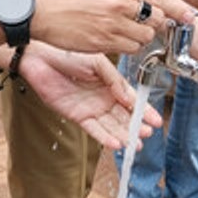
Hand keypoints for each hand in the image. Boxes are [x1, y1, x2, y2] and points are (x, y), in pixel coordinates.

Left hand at [20, 43, 161, 149]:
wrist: (41, 58)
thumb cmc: (68, 53)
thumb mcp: (97, 62)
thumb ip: (114, 79)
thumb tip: (129, 96)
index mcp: (110, 82)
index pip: (132, 99)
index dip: (144, 110)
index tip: (155, 121)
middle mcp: (103, 97)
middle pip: (124, 116)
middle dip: (136, 126)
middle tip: (146, 134)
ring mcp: (91, 107)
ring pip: (111, 126)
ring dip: (124, 135)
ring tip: (135, 144)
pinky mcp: (77, 116)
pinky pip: (94, 129)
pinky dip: (105, 137)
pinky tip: (116, 143)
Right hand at [29, 0, 165, 54]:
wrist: (38, 7)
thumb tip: (146, 1)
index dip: (173, 10)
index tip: (183, 16)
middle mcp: (120, 2)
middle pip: (157, 19)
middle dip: (153, 25)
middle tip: (143, 26)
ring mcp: (112, 23)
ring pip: (145, 37)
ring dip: (139, 38)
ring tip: (123, 33)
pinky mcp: (103, 42)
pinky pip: (129, 49)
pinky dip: (126, 47)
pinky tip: (113, 40)